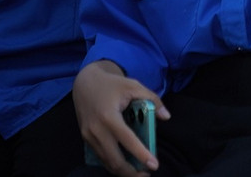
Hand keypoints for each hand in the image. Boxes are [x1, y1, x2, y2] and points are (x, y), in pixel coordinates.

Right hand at [73, 60, 169, 175]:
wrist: (84, 83)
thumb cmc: (112, 84)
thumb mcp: (134, 86)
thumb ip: (152, 100)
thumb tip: (166, 117)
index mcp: (109, 117)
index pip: (127, 140)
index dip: (141, 154)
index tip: (154, 165)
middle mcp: (96, 130)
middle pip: (114, 159)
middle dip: (131, 172)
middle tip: (146, 174)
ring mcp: (88, 136)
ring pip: (106, 162)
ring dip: (122, 171)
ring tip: (138, 173)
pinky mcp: (85, 139)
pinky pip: (100, 157)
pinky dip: (113, 164)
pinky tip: (125, 165)